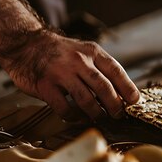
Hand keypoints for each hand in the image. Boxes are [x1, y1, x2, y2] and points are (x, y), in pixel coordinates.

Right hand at [6, 31, 139, 120]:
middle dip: (115, 104)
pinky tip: (79, 118)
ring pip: (86, 99)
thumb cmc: (60, 51)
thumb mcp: (84, 50)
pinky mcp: (46, 87)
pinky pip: (65, 108)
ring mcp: (62, 74)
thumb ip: (100, 67)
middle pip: (104, 87)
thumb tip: (121, 89)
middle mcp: (79, 61)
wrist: (27, 44)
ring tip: (102, 118)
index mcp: (92, 52)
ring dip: (97, 113)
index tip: (135, 100)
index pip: (115, 70)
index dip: (128, 87)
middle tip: (119, 114)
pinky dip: (75, 116)